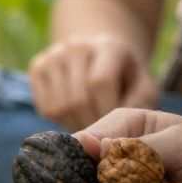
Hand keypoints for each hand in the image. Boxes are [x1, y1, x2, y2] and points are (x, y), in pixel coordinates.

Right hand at [28, 35, 158, 128]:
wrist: (101, 54)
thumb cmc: (127, 78)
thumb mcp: (144, 87)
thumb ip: (140, 105)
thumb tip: (120, 128)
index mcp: (108, 46)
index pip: (99, 83)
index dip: (106, 112)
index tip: (116, 130)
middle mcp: (77, 45)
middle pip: (77, 98)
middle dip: (92, 124)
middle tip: (103, 137)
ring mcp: (53, 54)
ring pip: (59, 106)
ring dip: (76, 125)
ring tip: (91, 126)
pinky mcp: (37, 66)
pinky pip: (44, 107)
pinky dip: (60, 120)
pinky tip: (75, 116)